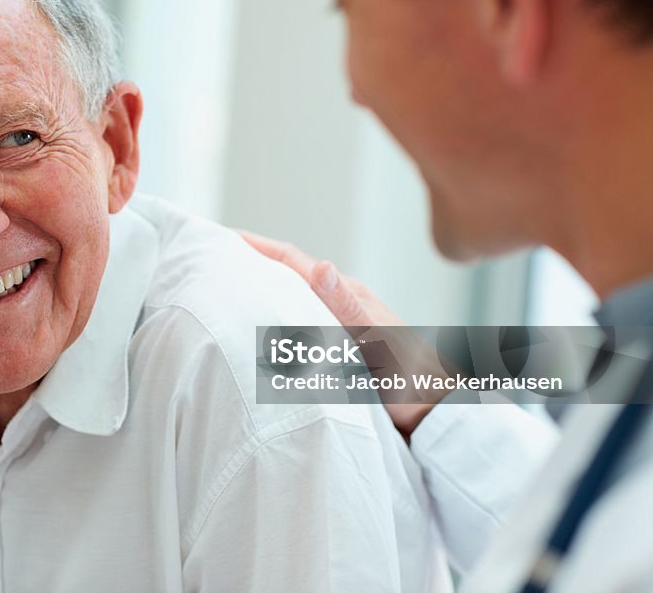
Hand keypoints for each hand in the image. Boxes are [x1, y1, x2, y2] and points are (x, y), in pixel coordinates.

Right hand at [239, 230, 443, 438]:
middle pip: (289, 275)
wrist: (438, 414)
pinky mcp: (344, 347)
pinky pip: (301, 324)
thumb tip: (320, 266)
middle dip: (252, 264)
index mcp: (347, 294)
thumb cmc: (411, 380)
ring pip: (294, 299)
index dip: (257, 247)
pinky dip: (278, 319)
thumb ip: (346, 307)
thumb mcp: (376, 341)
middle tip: (214, 262)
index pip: (292, 261)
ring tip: (228, 292)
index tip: (223, 237)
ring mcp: (343, 325)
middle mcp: (342, 304)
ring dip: (263, 291)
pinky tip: (264, 332)